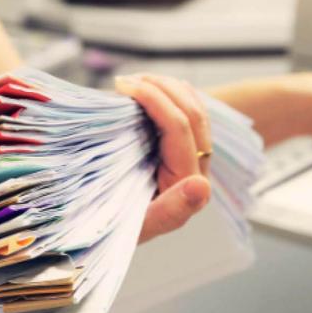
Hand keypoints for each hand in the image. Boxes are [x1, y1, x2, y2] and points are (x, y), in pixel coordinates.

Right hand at [115, 74, 211, 242]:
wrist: (111, 232)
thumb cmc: (118, 231)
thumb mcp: (138, 227)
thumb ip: (171, 211)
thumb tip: (200, 185)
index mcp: (190, 184)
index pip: (181, 128)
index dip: (156, 100)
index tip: (124, 86)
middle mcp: (198, 169)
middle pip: (192, 112)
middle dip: (160, 87)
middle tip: (125, 80)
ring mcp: (193, 158)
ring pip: (193, 108)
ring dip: (166, 87)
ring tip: (133, 80)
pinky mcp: (183, 151)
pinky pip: (186, 113)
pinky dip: (169, 95)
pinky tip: (148, 88)